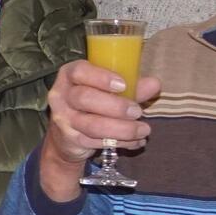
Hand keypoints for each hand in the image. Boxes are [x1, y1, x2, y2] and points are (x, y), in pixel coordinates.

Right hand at [39, 60, 162, 200]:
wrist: (67, 134)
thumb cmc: (92, 103)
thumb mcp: (110, 90)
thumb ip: (131, 87)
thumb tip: (154, 85)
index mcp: (70, 75)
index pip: (80, 72)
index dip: (101, 78)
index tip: (123, 85)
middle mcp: (61, 96)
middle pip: (84, 98)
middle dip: (115, 106)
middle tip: (137, 111)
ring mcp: (64, 119)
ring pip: (92, 125)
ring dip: (122, 129)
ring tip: (143, 130)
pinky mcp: (71, 140)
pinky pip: (96, 142)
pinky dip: (121, 143)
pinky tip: (136, 142)